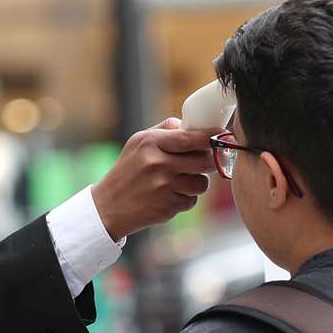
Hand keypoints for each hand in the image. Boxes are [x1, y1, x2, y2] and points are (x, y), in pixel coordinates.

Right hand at [92, 118, 214, 239]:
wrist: (109, 206)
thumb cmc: (127, 171)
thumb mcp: (137, 143)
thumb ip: (165, 131)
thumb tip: (192, 126)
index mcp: (151, 144)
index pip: (191, 138)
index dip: (212, 136)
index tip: (223, 135)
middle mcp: (158, 164)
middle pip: (204, 161)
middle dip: (209, 161)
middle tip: (203, 162)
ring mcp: (164, 187)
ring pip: (202, 183)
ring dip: (196, 183)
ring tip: (179, 181)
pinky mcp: (168, 207)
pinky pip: (192, 200)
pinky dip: (185, 199)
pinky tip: (169, 196)